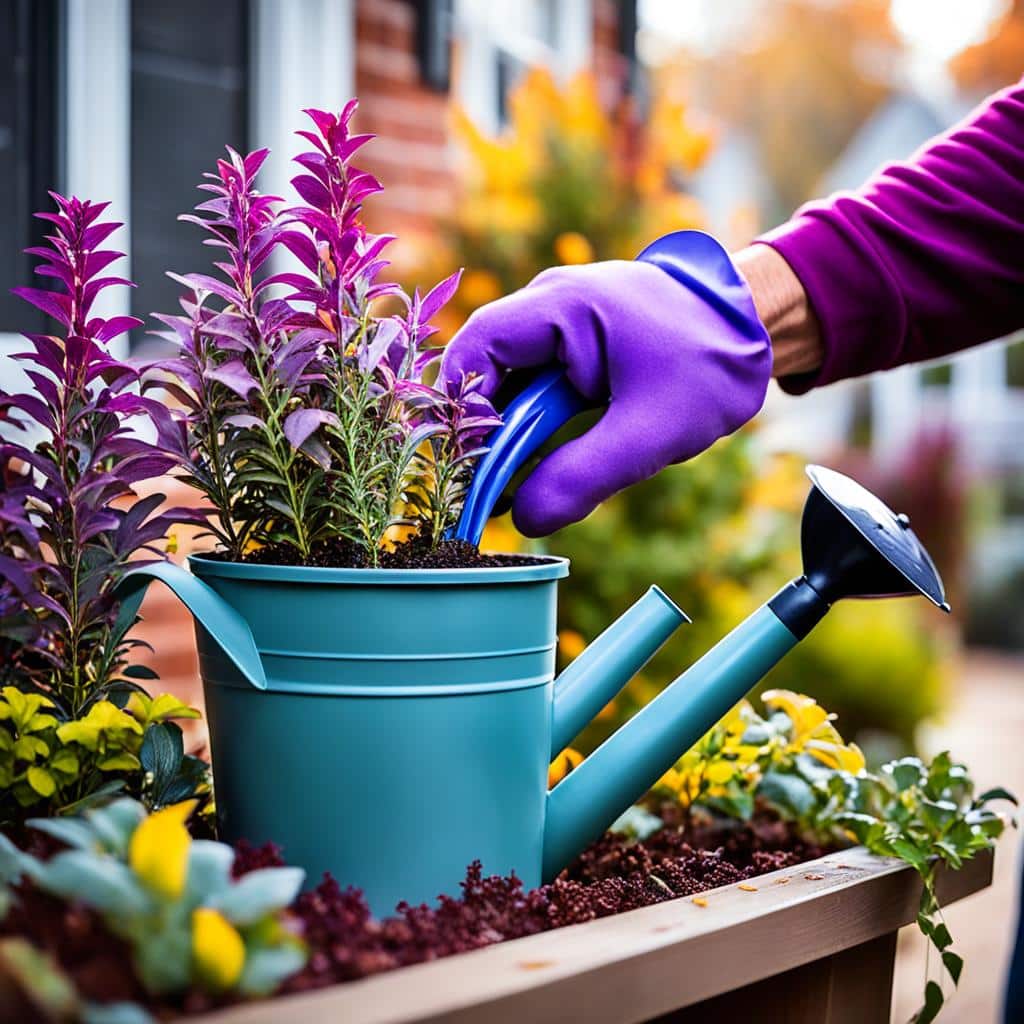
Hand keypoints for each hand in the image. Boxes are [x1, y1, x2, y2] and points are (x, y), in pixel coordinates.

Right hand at [439, 231, 771, 535]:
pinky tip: (537, 468)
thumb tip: (524, 520)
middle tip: (486, 491)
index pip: (478, 346)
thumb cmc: (710, 369)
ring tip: (506, 490)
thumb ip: (584, 475)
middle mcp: (550, 303)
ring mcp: (560, 322)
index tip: (472, 466)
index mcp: (563, 305)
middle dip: (484, 431)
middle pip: (486, 368)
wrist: (756, 330)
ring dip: (506, 434)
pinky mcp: (573, 345)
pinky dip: (531, 426)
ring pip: (509, 382)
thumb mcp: (650, 432)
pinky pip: (535, 386)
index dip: (463, 406)